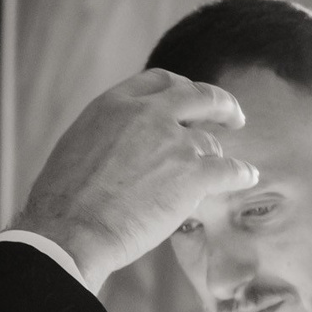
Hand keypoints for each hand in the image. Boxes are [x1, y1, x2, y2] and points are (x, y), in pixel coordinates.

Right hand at [11, 70, 256, 293]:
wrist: (71, 230)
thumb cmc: (63, 202)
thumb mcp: (78, 145)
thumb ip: (109, 134)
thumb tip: (125, 145)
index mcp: (115, 104)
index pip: (158, 82)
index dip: (181, 89)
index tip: (191, 99)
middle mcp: (148, 115)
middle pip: (199, 97)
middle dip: (221, 104)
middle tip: (233, 116)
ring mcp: (174, 143)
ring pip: (209, 143)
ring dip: (215, 157)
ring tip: (219, 171)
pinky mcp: (193, 175)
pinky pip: (229, 170)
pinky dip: (242, 174)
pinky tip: (248, 177)